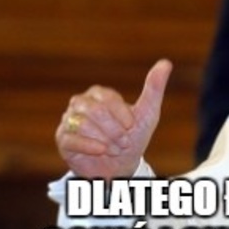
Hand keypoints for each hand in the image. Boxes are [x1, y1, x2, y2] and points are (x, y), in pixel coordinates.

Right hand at [55, 59, 172, 179]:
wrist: (122, 166)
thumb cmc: (133, 137)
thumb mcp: (148, 113)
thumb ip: (154, 87)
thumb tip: (166, 63)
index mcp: (99, 94)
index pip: (107, 98)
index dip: (122, 114)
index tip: (131, 126)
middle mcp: (80, 103)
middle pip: (94, 110)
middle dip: (114, 130)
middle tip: (124, 141)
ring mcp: (69, 121)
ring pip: (82, 125)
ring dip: (105, 140)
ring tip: (113, 148)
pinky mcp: (63, 139)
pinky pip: (70, 139)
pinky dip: (90, 146)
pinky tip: (101, 151)